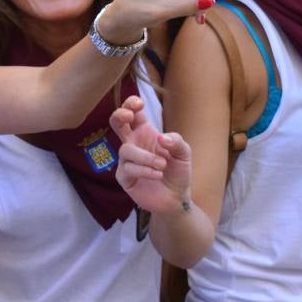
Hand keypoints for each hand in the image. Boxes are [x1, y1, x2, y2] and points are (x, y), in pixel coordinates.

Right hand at [110, 95, 192, 214]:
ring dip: (145, 157)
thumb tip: (161, 138)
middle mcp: (134, 144)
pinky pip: (128, 169)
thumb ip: (177, 141)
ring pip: (125, 150)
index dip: (131, 104)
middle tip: (128, 116)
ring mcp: (127, 160)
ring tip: (162, 165)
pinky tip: (158, 174)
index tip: (140, 104)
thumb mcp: (184, 153)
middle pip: (116, 123)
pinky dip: (145, 170)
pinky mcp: (124, 177)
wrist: (176, 197)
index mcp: (145, 133)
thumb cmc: (177, 171)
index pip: (133, 113)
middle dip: (118, 115)